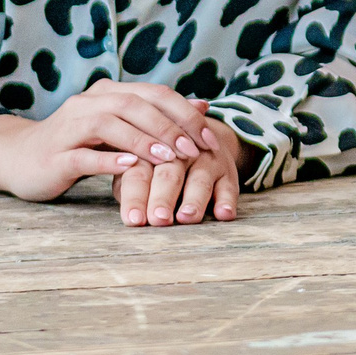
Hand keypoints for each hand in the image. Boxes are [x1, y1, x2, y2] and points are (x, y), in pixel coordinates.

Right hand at [0, 80, 225, 203]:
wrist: (17, 158)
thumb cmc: (75, 144)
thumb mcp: (117, 126)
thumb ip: (155, 115)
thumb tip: (203, 105)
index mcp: (107, 93)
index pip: (154, 93)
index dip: (185, 113)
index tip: (210, 136)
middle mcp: (88, 104)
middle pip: (135, 105)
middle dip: (170, 126)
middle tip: (196, 149)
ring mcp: (69, 128)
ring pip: (111, 125)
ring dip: (145, 140)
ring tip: (171, 157)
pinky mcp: (56, 156)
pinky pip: (85, 155)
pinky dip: (110, 159)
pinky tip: (132, 166)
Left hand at [117, 120, 244, 226]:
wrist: (198, 135)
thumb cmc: (157, 161)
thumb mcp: (139, 164)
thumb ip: (128, 184)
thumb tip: (126, 209)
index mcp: (150, 151)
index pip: (140, 174)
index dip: (136, 197)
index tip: (133, 219)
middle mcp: (179, 153)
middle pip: (170, 175)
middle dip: (163, 197)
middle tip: (158, 219)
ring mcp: (206, 160)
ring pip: (200, 180)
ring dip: (194, 199)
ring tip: (187, 217)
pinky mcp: (227, 172)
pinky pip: (229, 186)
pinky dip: (228, 200)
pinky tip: (224, 214)